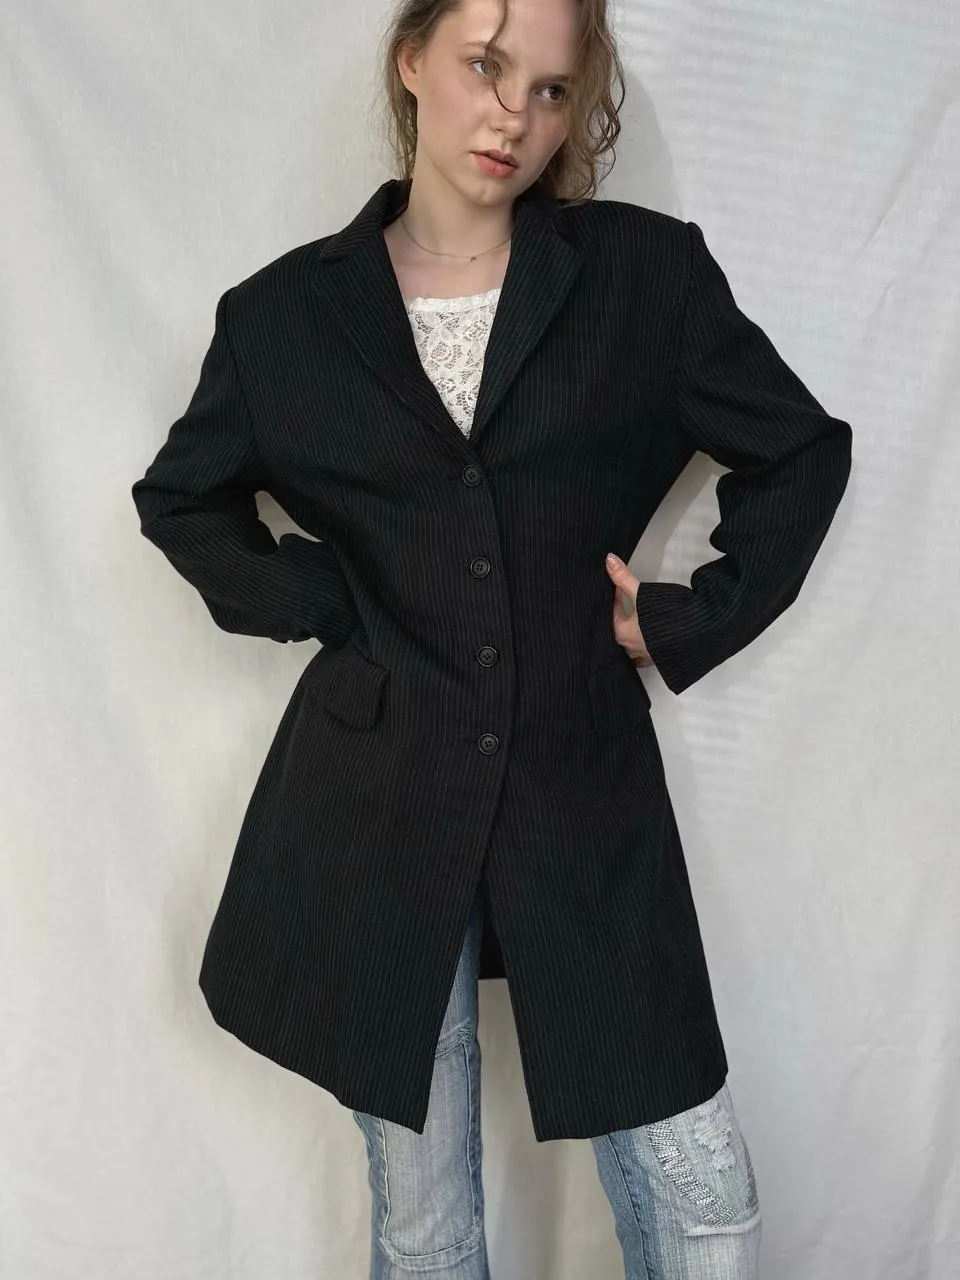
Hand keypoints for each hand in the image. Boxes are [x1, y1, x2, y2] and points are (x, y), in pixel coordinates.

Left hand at [604, 553, 653, 667]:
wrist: (694, 635)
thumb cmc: (664, 618)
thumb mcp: (641, 594)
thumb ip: (624, 578)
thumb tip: (609, 559)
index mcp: (622, 633)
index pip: (614, 613)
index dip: (617, 598)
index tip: (619, 589)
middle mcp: (631, 648)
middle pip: (621, 631)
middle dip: (622, 618)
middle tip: (625, 605)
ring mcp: (646, 656)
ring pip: (632, 645)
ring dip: (633, 634)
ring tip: (636, 622)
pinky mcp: (660, 659)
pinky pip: (646, 654)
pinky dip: (646, 646)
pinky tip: (650, 641)